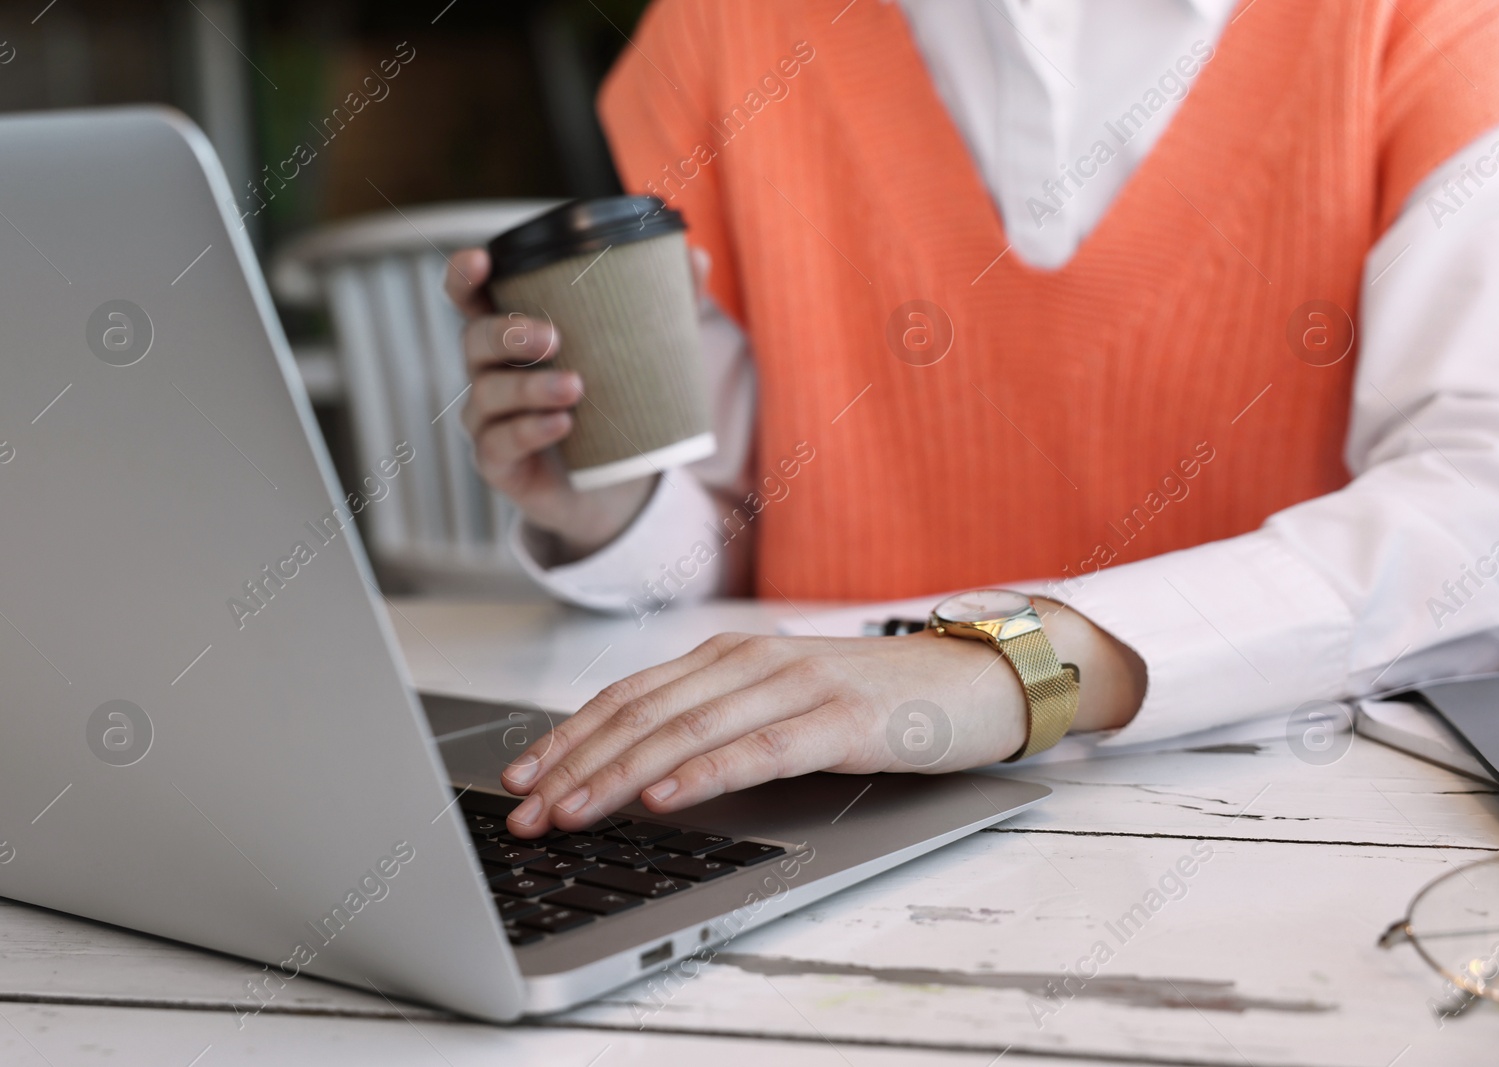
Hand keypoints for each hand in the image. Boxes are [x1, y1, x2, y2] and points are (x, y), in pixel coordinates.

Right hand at [443, 245, 708, 560]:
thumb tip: (696, 257)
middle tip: (554, 338)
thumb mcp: (641, 354)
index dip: (465, 276)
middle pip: (474, 340)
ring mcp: (489, 419)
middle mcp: (491, 373)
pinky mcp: (498, 463)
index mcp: (513, 336)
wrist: (613, 484)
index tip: (483, 261)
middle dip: (508, 334)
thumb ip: (665, 306)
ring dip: (528, 387)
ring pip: (486, 394)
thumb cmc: (613, 404)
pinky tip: (562, 424)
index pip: (471, 298)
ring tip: (575, 388)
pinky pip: (497, 444)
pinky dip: (528, 431)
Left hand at [499, 598, 1145, 836]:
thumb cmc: (879, 697)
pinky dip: (705, 774)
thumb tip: (639, 767)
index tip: (519, 779)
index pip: (629, 696)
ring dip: (618, 775)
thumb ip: (720, 718)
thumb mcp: (785, 701)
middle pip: (643, 714)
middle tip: (525, 812)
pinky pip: (758, 749)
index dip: (567, 737)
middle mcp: (753, 661)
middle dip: (575, 765)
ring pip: (687, 731)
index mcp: (730, 655)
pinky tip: (664, 799)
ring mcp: (797, 685)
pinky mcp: (842, 719)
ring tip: (570, 812)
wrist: (979, 678)